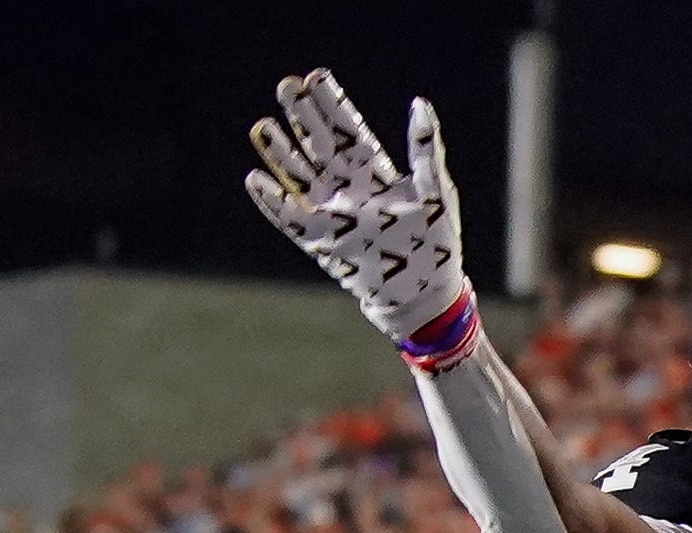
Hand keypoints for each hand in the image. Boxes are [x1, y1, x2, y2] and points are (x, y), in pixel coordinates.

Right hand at [244, 71, 468, 347]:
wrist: (425, 295)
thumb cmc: (436, 245)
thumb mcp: (436, 191)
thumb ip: (425, 149)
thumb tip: (420, 103)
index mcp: (373, 171)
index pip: (345, 128)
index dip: (330, 103)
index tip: (315, 77)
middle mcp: (347, 187)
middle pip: (317, 143)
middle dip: (301, 115)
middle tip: (286, 85)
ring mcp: (331, 212)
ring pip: (298, 173)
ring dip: (280, 150)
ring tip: (262, 125)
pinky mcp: (320, 240)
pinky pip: (289, 217)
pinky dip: (272, 201)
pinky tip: (254, 180)